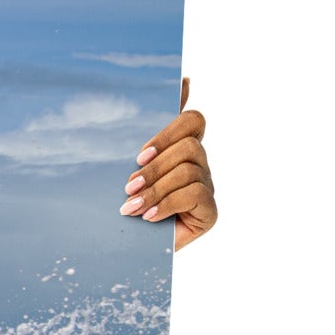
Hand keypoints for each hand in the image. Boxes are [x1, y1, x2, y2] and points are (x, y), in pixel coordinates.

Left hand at [120, 78, 215, 248]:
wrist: (125, 250)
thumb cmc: (125, 204)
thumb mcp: (126, 169)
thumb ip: (141, 135)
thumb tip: (177, 85)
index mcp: (180, 148)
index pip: (192, 120)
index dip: (169, 130)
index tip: (139, 154)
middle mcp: (198, 164)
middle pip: (190, 145)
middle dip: (154, 166)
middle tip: (128, 186)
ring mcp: (206, 186)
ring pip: (189, 170)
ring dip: (155, 188)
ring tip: (131, 207)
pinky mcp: (209, 211)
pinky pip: (195, 194)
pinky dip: (167, 204)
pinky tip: (148, 217)